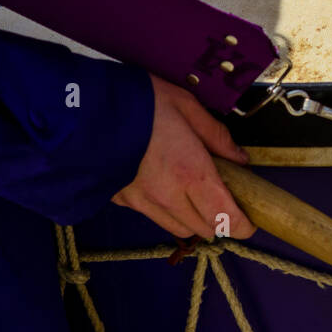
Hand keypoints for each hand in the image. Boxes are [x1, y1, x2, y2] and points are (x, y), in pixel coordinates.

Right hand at [112, 76, 255, 239]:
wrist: (82, 111)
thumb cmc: (140, 102)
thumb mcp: (186, 106)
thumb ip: (216, 136)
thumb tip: (240, 159)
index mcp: (192, 172)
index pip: (225, 216)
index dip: (242, 225)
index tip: (249, 222)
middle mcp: (169, 196)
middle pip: (205, 229)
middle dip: (220, 220)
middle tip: (223, 198)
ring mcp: (143, 202)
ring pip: (178, 229)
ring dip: (193, 219)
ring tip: (194, 194)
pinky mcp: (121, 201)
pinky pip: (152, 216)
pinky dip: (165, 210)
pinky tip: (163, 187)